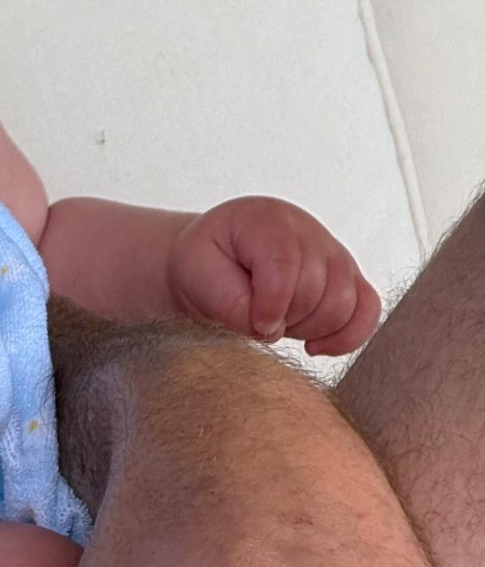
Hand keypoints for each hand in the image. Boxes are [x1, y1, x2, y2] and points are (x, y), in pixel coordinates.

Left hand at [168, 197, 381, 355]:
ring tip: (280, 321)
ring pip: (345, 305)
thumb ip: (231, 304)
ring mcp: (332, 251)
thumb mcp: (199, 278)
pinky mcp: (348, 275)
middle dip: (286, 318)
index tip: (257, 324)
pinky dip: (347, 336)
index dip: (272, 303)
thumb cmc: (206, 265)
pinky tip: (315, 346)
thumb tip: (272, 328)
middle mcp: (306, 230)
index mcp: (266, 219)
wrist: (215, 260)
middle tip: (259, 318)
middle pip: (318, 289)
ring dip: (310, 328)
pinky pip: (367, 309)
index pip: (284, 263)